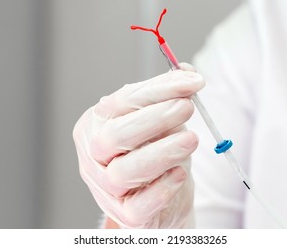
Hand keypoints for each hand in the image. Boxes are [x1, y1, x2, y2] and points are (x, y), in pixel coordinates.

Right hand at [73, 64, 204, 227]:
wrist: (157, 197)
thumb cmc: (154, 152)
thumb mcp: (160, 121)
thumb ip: (169, 96)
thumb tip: (187, 71)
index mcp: (96, 125)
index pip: (122, 102)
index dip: (158, 89)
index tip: (193, 81)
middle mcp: (94, 155)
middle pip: (115, 136)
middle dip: (155, 118)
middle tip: (187, 107)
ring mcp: (105, 188)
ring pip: (124, 172)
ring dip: (162, 152)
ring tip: (192, 139)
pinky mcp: (124, 215)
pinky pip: (139, 205)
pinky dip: (162, 188)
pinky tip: (179, 174)